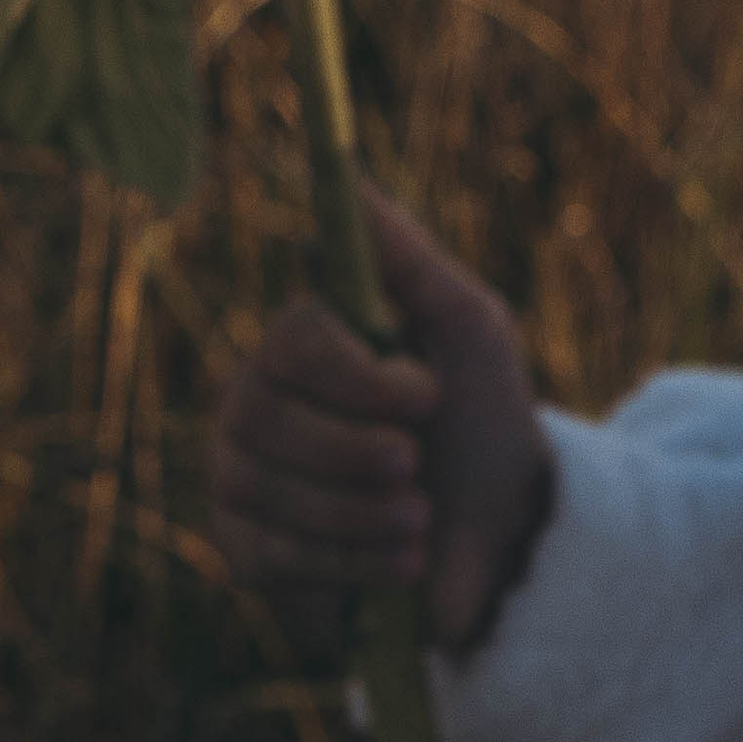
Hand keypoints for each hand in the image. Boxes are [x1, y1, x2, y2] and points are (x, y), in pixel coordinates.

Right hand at [209, 179, 555, 664]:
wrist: (501, 541)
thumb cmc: (482, 424)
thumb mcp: (466, 329)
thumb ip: (407, 258)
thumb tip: (351, 178)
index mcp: (303, 345)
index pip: (293, 338)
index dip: (358, 375)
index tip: (427, 395)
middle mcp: (256, 401)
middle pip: (267, 417)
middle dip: (357, 453)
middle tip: (415, 467)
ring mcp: (241, 476)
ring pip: (265, 488)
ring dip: (363, 512)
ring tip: (419, 519)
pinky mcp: (246, 550)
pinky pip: (269, 553)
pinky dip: (349, 563)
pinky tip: (398, 563)